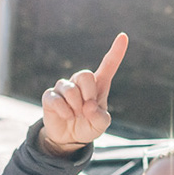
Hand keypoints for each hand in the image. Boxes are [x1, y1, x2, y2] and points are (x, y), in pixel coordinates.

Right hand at [39, 33, 126, 155]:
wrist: (70, 138)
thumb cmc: (88, 126)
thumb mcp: (101, 125)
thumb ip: (100, 117)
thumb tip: (89, 106)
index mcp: (98, 86)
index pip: (108, 65)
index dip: (116, 51)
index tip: (123, 36)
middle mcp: (80, 83)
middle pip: (85, 75)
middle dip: (88, 93)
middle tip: (87, 108)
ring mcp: (64, 88)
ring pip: (70, 88)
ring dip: (75, 106)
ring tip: (76, 115)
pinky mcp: (50, 96)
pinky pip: (56, 99)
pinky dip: (64, 111)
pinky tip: (66, 116)